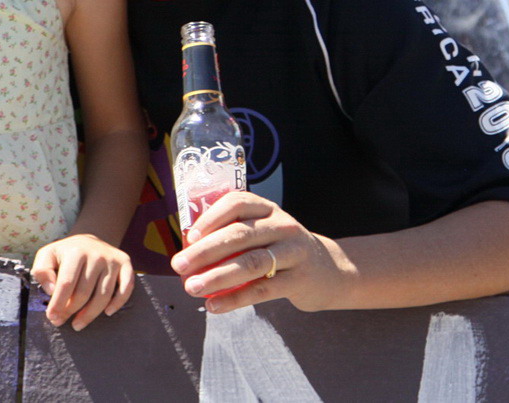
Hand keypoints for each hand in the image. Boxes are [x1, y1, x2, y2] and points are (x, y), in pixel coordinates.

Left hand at [30, 233, 133, 329]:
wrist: (88, 241)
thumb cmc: (65, 254)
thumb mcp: (47, 256)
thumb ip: (41, 271)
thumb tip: (51, 290)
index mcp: (76, 251)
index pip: (66, 284)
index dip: (58, 303)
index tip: (52, 317)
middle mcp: (96, 254)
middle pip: (84, 293)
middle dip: (70, 311)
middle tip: (61, 322)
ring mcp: (112, 259)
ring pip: (103, 295)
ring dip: (90, 314)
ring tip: (77, 324)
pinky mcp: (125, 263)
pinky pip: (126, 288)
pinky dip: (118, 303)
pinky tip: (107, 312)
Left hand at [169, 192, 339, 313]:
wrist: (329, 271)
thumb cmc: (281, 250)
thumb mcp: (264, 232)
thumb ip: (235, 235)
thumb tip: (188, 250)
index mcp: (268, 209)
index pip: (237, 203)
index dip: (211, 217)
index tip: (189, 236)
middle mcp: (282, 225)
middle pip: (240, 234)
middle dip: (205, 250)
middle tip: (179, 265)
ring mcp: (293, 251)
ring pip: (250, 263)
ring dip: (216, 276)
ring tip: (192, 287)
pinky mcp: (299, 279)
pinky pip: (262, 290)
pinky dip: (235, 299)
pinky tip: (214, 306)